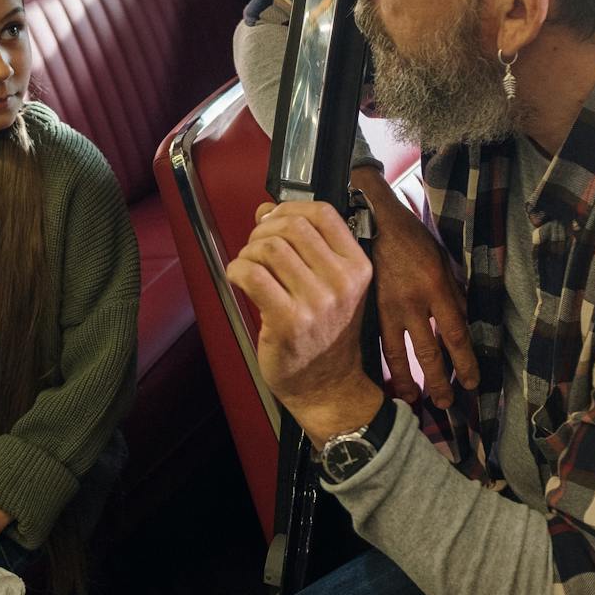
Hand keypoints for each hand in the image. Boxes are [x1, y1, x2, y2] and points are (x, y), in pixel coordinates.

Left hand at [226, 200, 385, 441]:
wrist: (329, 387)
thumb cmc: (326, 334)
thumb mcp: (332, 285)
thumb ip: (305, 245)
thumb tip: (267, 210)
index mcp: (357, 267)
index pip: (322, 213)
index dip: (289, 208)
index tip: (273, 220)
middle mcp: (342, 282)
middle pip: (292, 226)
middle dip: (263, 230)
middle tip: (256, 248)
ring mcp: (317, 303)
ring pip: (269, 248)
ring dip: (248, 251)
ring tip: (248, 267)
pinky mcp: (289, 322)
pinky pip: (252, 275)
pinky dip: (236, 270)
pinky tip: (238, 279)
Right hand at [354, 166, 477, 408]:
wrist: (370, 220)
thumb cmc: (411, 236)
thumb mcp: (442, 258)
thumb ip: (454, 290)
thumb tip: (465, 319)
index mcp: (437, 288)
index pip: (456, 335)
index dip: (464, 363)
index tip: (470, 383)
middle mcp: (413, 303)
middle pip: (429, 352)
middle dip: (438, 381)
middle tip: (445, 404)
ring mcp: (387, 308)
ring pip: (399, 354)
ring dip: (408, 381)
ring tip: (414, 401)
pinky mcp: (369, 308)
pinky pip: (378, 341)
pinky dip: (384, 364)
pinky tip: (386, 379)